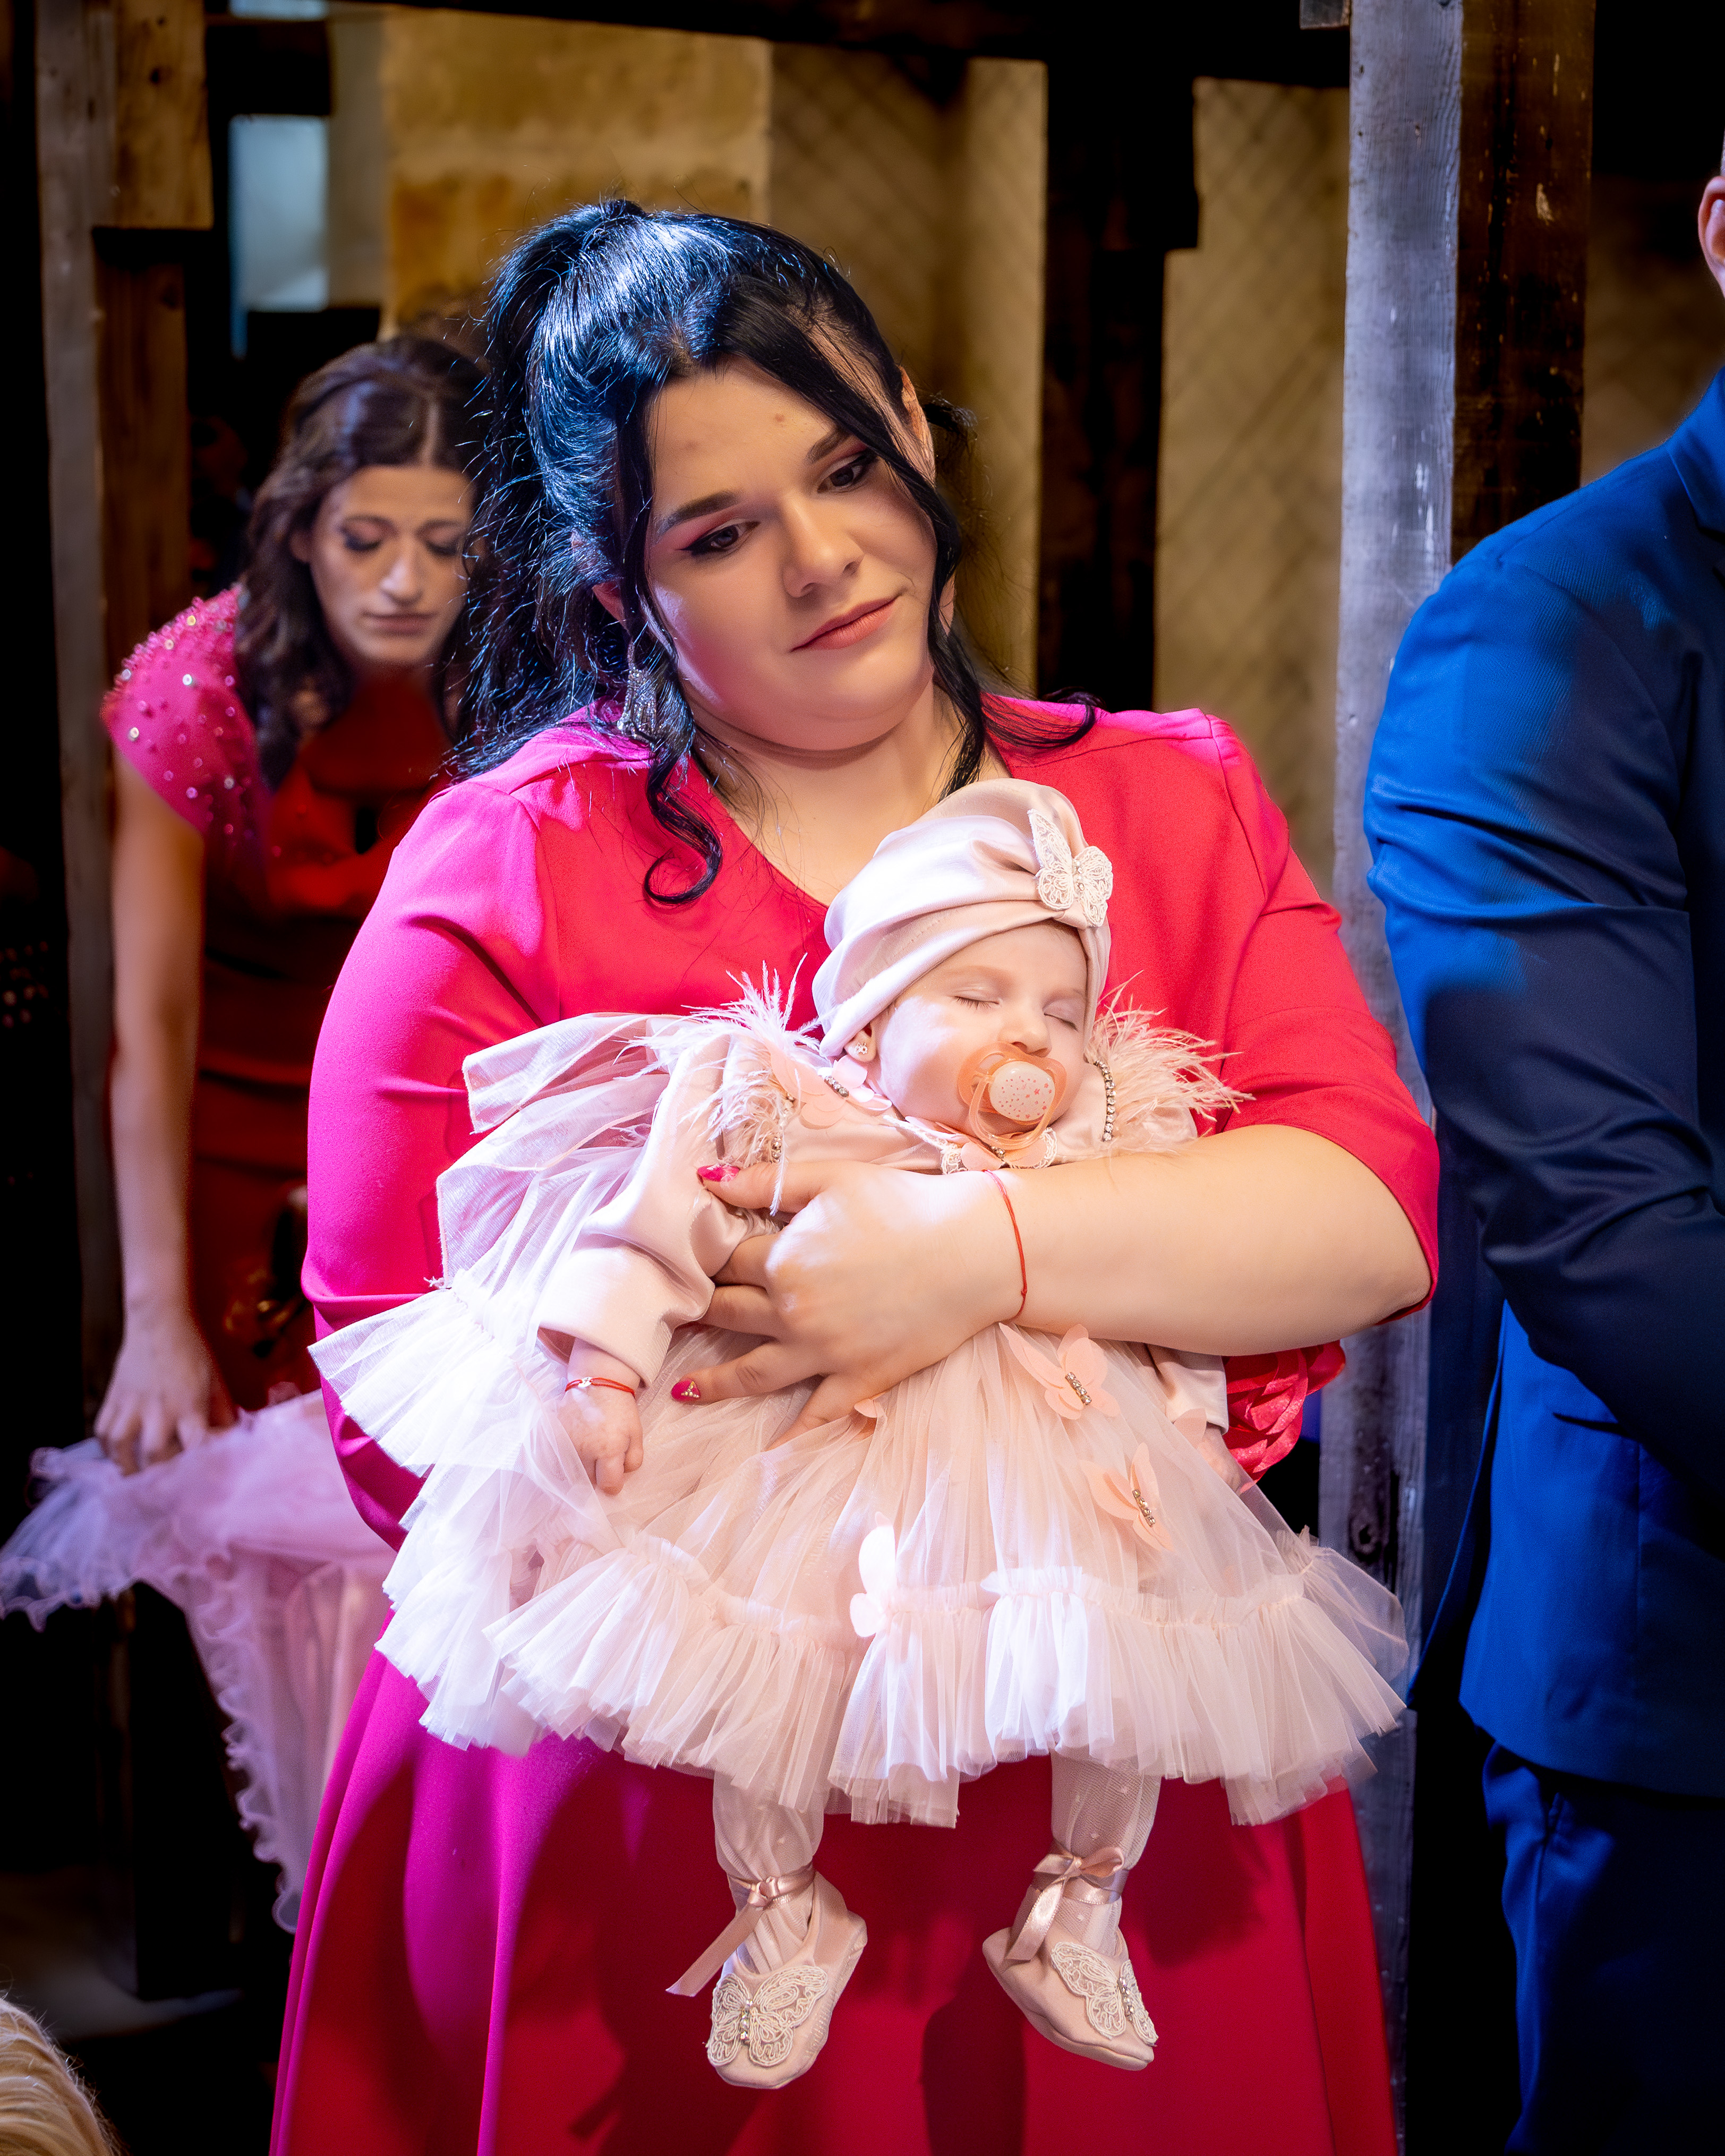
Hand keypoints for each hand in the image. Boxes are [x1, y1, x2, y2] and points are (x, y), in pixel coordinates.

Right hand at [95, 1307, 235, 1473]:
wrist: (159, 1322)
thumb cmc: (193, 1352)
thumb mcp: (216, 1382)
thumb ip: (223, 1414)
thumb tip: (233, 1441)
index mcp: (190, 1405)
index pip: (196, 1446)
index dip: (200, 1469)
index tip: (202, 1481)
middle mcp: (160, 1408)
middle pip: (155, 1455)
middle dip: (159, 1477)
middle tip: (163, 1488)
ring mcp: (132, 1404)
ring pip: (122, 1448)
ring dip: (128, 1468)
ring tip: (137, 1476)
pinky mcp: (113, 1398)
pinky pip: (103, 1432)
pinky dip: (108, 1449)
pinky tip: (119, 1454)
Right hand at [558, 1382, 643, 1495]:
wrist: (598, 1382)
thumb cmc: (620, 1410)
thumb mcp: (636, 1434)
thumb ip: (633, 1461)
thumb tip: (620, 1477)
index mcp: (608, 1451)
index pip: (609, 1486)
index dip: (614, 1483)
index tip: (615, 1473)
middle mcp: (584, 1451)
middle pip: (589, 1481)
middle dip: (597, 1475)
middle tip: (603, 1457)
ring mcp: (566, 1444)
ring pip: (573, 1471)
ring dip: (581, 1466)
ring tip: (589, 1448)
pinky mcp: (555, 1436)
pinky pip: (559, 1458)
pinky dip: (567, 1456)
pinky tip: (576, 1444)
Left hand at [680, 1158, 1020, 1437]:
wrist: (974, 1249)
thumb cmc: (905, 1204)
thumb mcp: (831, 1179)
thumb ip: (764, 1182)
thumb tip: (705, 1181)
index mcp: (784, 1261)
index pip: (726, 1262)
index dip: (706, 1260)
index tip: (688, 1265)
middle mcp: (793, 1312)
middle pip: (730, 1315)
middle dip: (700, 1315)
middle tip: (674, 1320)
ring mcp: (824, 1353)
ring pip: (753, 1373)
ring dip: (714, 1382)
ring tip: (683, 1389)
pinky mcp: (859, 1379)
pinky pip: (816, 1413)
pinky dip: (791, 1433)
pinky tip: (769, 1447)